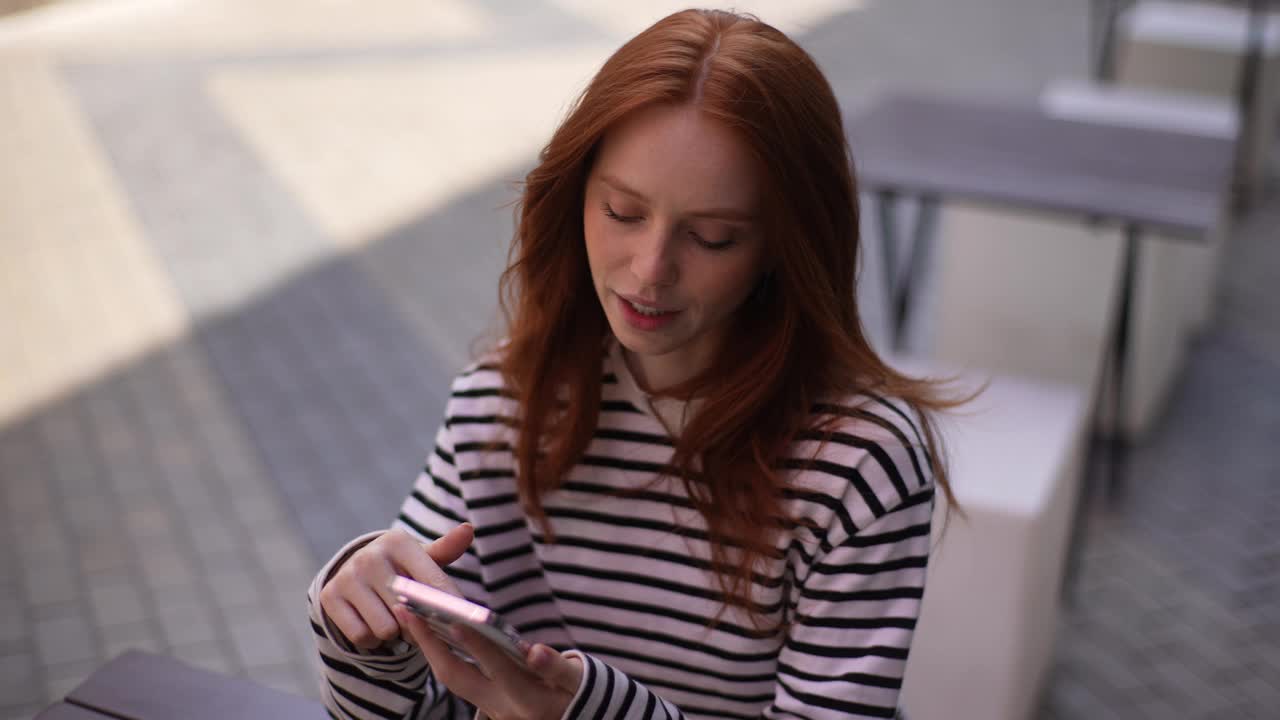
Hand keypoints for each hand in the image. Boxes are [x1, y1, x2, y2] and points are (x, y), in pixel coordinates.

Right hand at [319, 524, 473, 649]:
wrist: (357, 572)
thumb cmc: (402, 568)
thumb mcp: (423, 558)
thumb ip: (447, 548)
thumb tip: (468, 530)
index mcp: (398, 541)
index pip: (431, 580)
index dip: (448, 605)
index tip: (461, 622)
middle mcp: (369, 556)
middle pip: (408, 611)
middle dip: (416, 622)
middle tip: (415, 618)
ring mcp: (347, 576)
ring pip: (385, 628)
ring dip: (393, 633)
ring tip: (393, 618)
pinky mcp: (329, 597)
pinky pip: (361, 636)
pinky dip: (371, 639)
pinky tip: (372, 623)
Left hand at [395, 607, 582, 719]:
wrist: (572, 719)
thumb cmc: (577, 692)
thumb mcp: (576, 681)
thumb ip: (557, 668)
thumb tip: (534, 651)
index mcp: (528, 700)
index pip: (496, 669)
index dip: (476, 646)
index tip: (455, 621)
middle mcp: (501, 709)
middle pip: (456, 677)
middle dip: (430, 645)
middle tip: (408, 610)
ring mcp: (490, 710)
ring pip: (451, 678)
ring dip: (428, 647)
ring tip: (409, 614)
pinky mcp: (485, 707)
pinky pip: (455, 678)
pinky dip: (439, 653)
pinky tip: (426, 631)